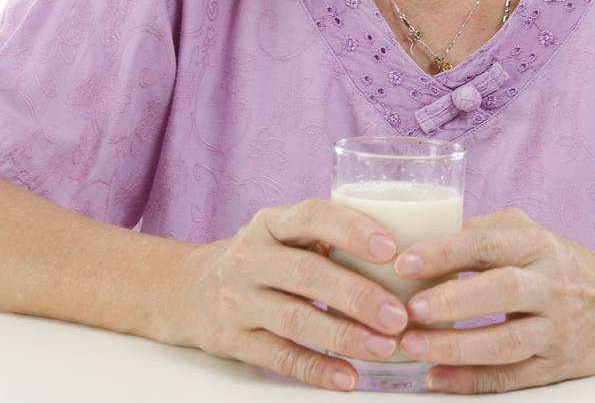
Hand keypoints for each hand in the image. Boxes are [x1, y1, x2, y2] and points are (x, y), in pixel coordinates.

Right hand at [167, 198, 411, 391]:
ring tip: (384, 347)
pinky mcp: (233, 340)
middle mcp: (250, 258)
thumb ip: (328, 240)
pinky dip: (316, 369)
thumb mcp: (283, 235)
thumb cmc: (261, 259)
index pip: (312, 217)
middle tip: (399, 315)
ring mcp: (238, 300)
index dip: (352, 230)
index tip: (391, 249)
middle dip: (357, 295)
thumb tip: (407, 258)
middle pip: (307, 274)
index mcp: (271, 223)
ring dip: (344, 335)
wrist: (188, 290)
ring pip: (295, 319)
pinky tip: (347, 377)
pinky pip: (279, 357)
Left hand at [391, 207, 594, 393]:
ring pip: (506, 342)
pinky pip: (510, 377)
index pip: (487, 244)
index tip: (403, 262)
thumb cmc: (558, 264)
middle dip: (451, 300)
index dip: (443, 252)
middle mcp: (550, 285)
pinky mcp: (554, 366)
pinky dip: (470, 381)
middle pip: (502, 291)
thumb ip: (479, 232)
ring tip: (414, 345)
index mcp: (536, 245)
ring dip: (456, 347)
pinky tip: (436, 378)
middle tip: (409, 309)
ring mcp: (555, 329)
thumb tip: (418, 237)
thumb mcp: (527, 234)